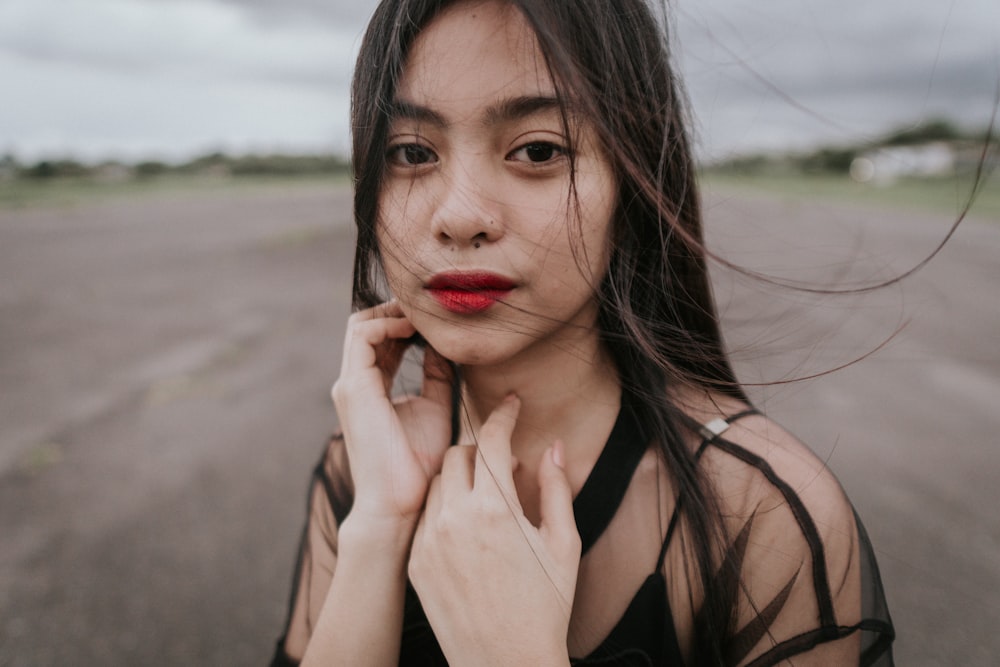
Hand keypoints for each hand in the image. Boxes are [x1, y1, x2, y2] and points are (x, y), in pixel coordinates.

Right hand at [332, 301, 453, 529]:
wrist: (398, 501)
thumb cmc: (418, 465)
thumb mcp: (435, 408)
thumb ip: (436, 376)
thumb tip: (445, 347)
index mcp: (370, 388)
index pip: (380, 340)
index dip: (405, 322)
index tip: (437, 319)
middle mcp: (354, 383)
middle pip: (366, 326)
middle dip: (398, 311)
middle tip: (432, 309)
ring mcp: (350, 385)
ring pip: (360, 326)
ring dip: (394, 312)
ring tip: (426, 316)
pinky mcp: (354, 388)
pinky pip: (364, 337)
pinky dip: (389, 323)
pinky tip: (418, 330)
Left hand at [408, 396, 580, 664]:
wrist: (505, 663)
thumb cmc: (544, 606)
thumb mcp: (562, 545)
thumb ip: (556, 489)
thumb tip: (554, 447)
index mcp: (496, 509)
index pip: (492, 440)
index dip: (503, 416)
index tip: (512, 406)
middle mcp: (456, 518)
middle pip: (458, 453)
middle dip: (482, 449)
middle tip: (504, 462)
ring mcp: (430, 541)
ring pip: (437, 482)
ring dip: (461, 477)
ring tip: (487, 496)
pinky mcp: (416, 562)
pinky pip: (425, 516)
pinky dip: (444, 507)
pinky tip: (467, 525)